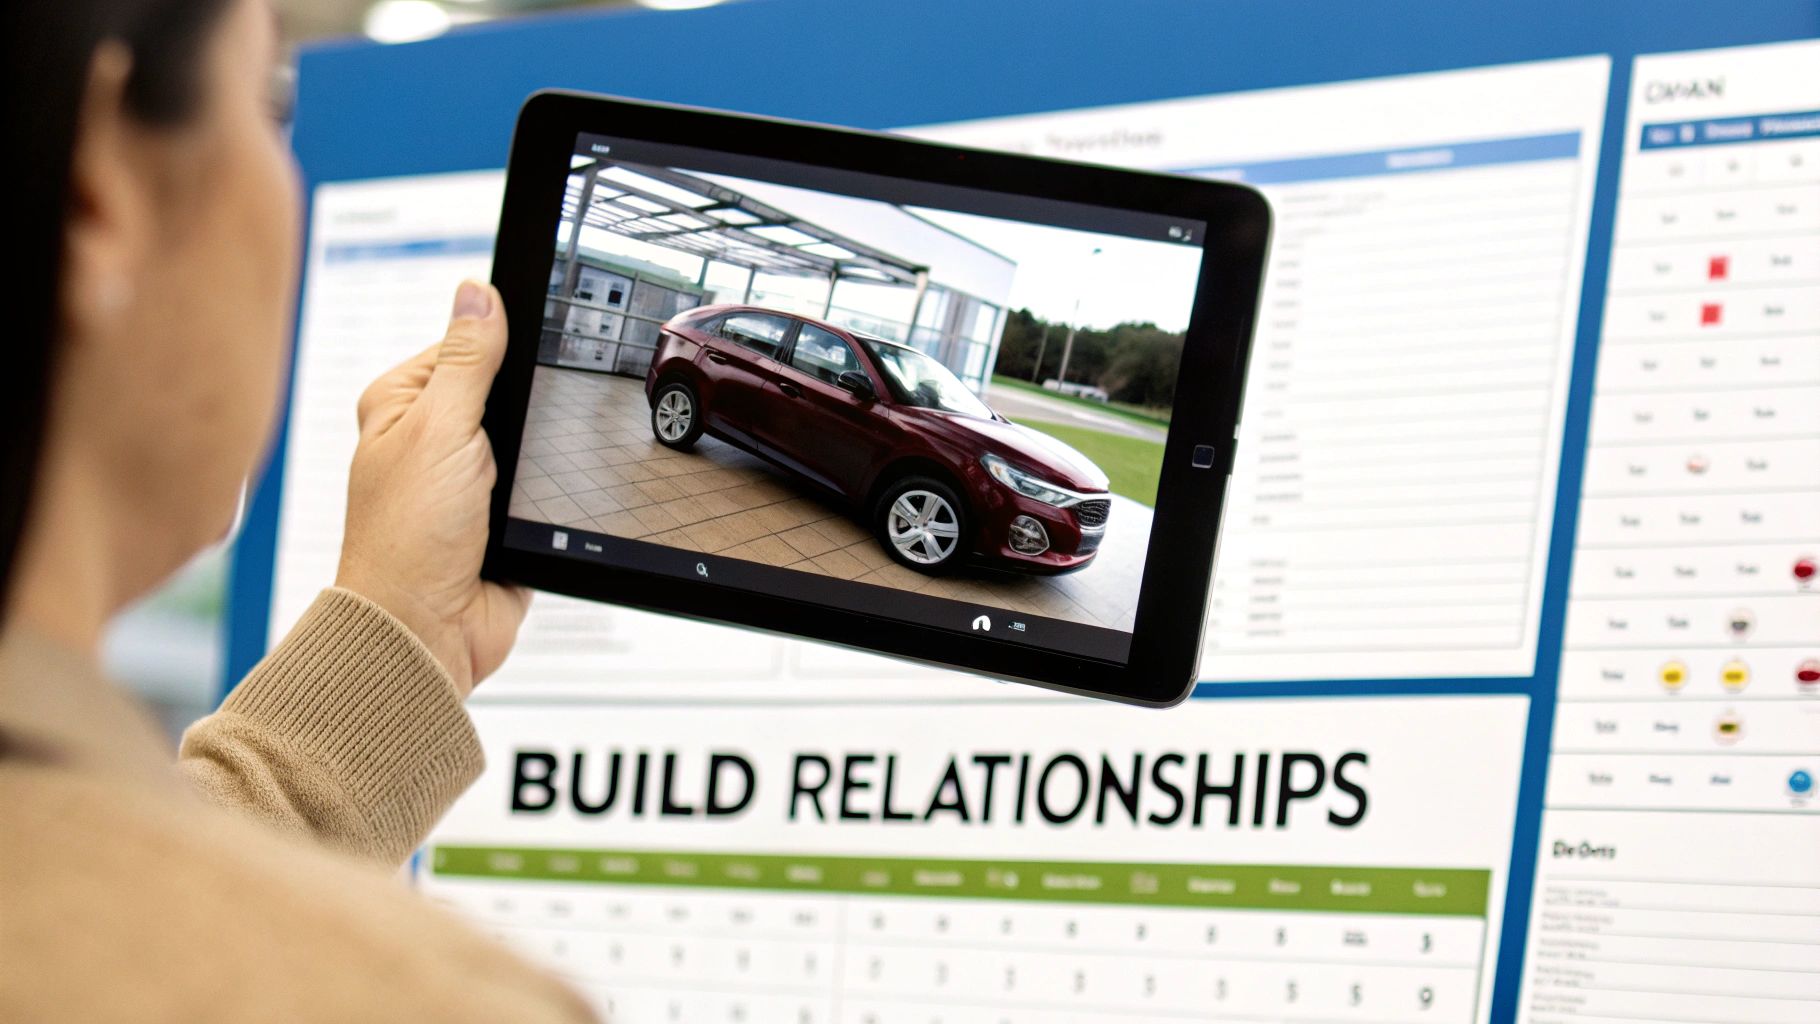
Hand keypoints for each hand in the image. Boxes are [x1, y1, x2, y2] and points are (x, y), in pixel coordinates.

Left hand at [336, 280, 529, 695]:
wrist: (428, 632)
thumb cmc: (407, 540)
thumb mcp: (440, 429)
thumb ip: (467, 361)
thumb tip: (477, 292)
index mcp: (402, 405)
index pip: (465, 345)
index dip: (502, 344)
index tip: (535, 342)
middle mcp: (432, 440)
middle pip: (505, 392)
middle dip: (528, 407)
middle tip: (527, 425)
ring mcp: (469, 481)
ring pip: (529, 441)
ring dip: (541, 455)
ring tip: (529, 474)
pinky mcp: (501, 520)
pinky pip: (542, 489)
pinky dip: (550, 495)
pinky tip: (544, 502)